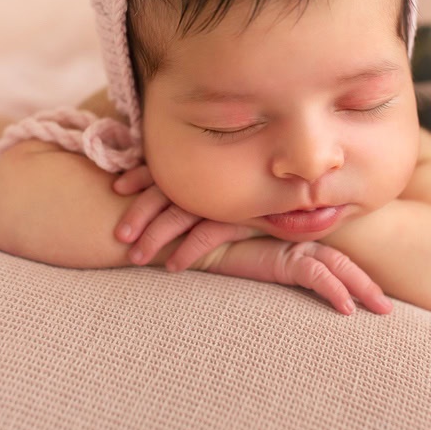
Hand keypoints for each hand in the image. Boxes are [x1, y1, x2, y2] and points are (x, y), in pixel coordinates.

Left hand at [111, 163, 268, 271]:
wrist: (311, 192)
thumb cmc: (269, 185)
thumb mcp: (233, 179)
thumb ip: (208, 180)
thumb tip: (173, 190)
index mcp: (205, 163)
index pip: (167, 164)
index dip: (141, 174)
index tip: (119, 187)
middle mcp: (212, 176)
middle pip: (166, 190)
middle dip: (139, 212)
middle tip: (120, 235)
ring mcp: (226, 193)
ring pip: (180, 214)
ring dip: (155, 236)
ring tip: (136, 258)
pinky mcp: (242, 214)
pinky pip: (207, 233)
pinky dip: (188, 251)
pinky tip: (174, 266)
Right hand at [204, 237, 394, 315]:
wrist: (184, 238)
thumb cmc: (208, 251)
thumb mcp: (239, 264)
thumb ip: (259, 270)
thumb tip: (281, 304)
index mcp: (289, 247)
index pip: (330, 262)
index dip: (353, 279)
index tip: (373, 301)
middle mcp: (293, 244)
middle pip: (341, 263)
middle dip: (368, 285)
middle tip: (389, 311)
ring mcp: (287, 247)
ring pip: (335, 266)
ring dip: (362, 287)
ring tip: (382, 309)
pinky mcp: (276, 255)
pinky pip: (312, 273)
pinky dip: (332, 289)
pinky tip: (347, 308)